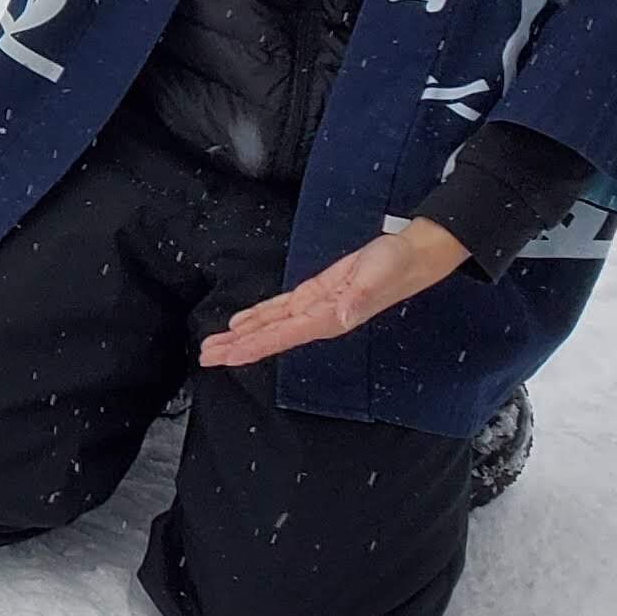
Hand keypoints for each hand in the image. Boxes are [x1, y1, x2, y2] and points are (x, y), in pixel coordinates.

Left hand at [198, 222, 467, 370]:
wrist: (411, 257)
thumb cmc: (395, 267)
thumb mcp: (376, 278)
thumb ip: (359, 298)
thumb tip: (340, 317)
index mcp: (328, 319)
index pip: (283, 336)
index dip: (254, 346)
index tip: (227, 357)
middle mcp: (316, 319)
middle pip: (269, 336)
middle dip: (237, 347)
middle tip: (205, 358)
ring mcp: (314, 307)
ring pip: (270, 324)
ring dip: (241, 335)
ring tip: (214, 346)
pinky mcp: (314, 293)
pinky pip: (280, 309)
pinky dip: (259, 316)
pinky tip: (241, 324)